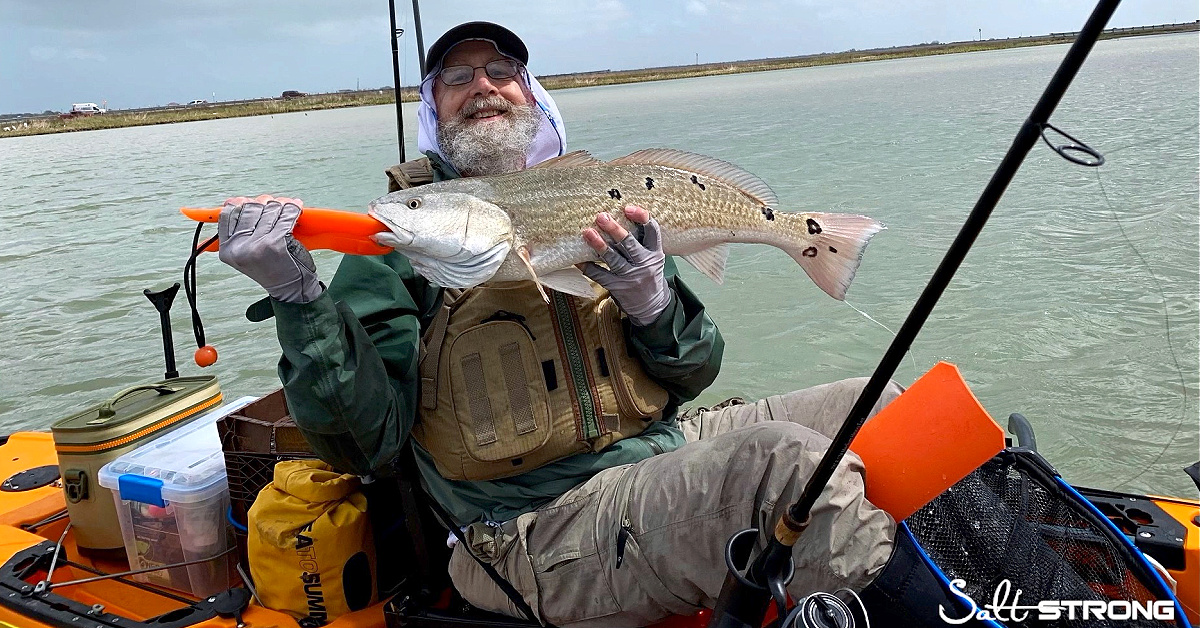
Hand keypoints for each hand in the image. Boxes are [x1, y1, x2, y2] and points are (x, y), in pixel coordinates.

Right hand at [217, 195, 322, 302]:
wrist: (292, 292)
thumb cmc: (273, 270)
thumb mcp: (246, 254)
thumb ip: (239, 231)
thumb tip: (236, 201)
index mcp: (227, 249)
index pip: (228, 213)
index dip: (243, 203)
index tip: (256, 204)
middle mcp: (238, 247)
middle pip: (249, 207)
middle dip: (265, 202)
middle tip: (276, 206)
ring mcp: (256, 245)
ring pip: (269, 209)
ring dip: (282, 204)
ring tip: (289, 207)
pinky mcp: (275, 243)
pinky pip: (286, 215)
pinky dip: (294, 208)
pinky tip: (297, 207)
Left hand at [581, 205, 671, 325]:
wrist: (652, 307)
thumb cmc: (649, 276)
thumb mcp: (653, 258)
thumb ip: (641, 242)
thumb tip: (619, 218)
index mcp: (655, 252)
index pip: (652, 230)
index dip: (641, 217)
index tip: (628, 208)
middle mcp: (644, 263)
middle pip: (628, 243)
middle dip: (614, 229)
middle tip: (601, 217)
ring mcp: (630, 276)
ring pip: (612, 258)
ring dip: (598, 244)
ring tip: (587, 232)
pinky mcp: (617, 287)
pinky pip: (600, 275)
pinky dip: (588, 267)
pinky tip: (578, 260)